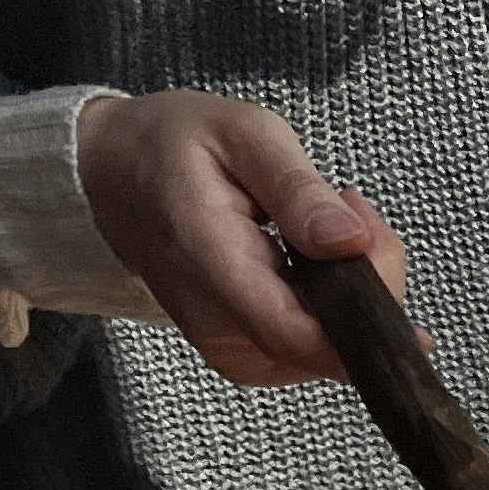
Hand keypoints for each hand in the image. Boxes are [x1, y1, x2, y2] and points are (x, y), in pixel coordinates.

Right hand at [75, 90, 410, 386]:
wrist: (117, 175)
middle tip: (350, 209)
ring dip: (353, 294)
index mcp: (212, 266)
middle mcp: (218, 326)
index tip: (371, 241)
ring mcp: (230, 349)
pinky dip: (332, 308)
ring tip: (325, 223)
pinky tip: (316, 259)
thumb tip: (349, 241)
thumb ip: (297, 189)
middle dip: (369, 284)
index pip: (306, 339)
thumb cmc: (173, 147)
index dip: (367, 310)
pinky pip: (312, 349)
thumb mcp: (242, 135)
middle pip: (331, 350)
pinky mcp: (242, 354)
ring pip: (331, 354)